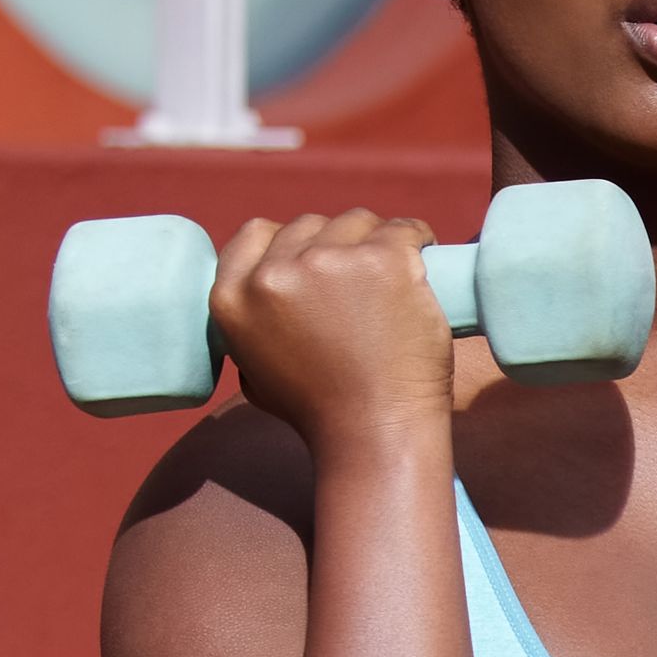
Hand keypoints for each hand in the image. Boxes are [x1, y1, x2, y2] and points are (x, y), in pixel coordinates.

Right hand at [210, 211, 454, 455]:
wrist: (375, 434)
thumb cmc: (322, 412)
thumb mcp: (256, 372)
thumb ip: (253, 323)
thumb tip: (265, 282)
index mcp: (233, 298)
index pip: (257, 232)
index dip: (289, 240)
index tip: (314, 255)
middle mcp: (274, 274)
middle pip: (310, 225)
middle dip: (336, 244)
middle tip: (362, 280)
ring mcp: (330, 262)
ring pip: (357, 222)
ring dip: (375, 242)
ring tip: (392, 278)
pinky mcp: (384, 260)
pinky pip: (404, 228)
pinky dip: (417, 238)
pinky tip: (423, 255)